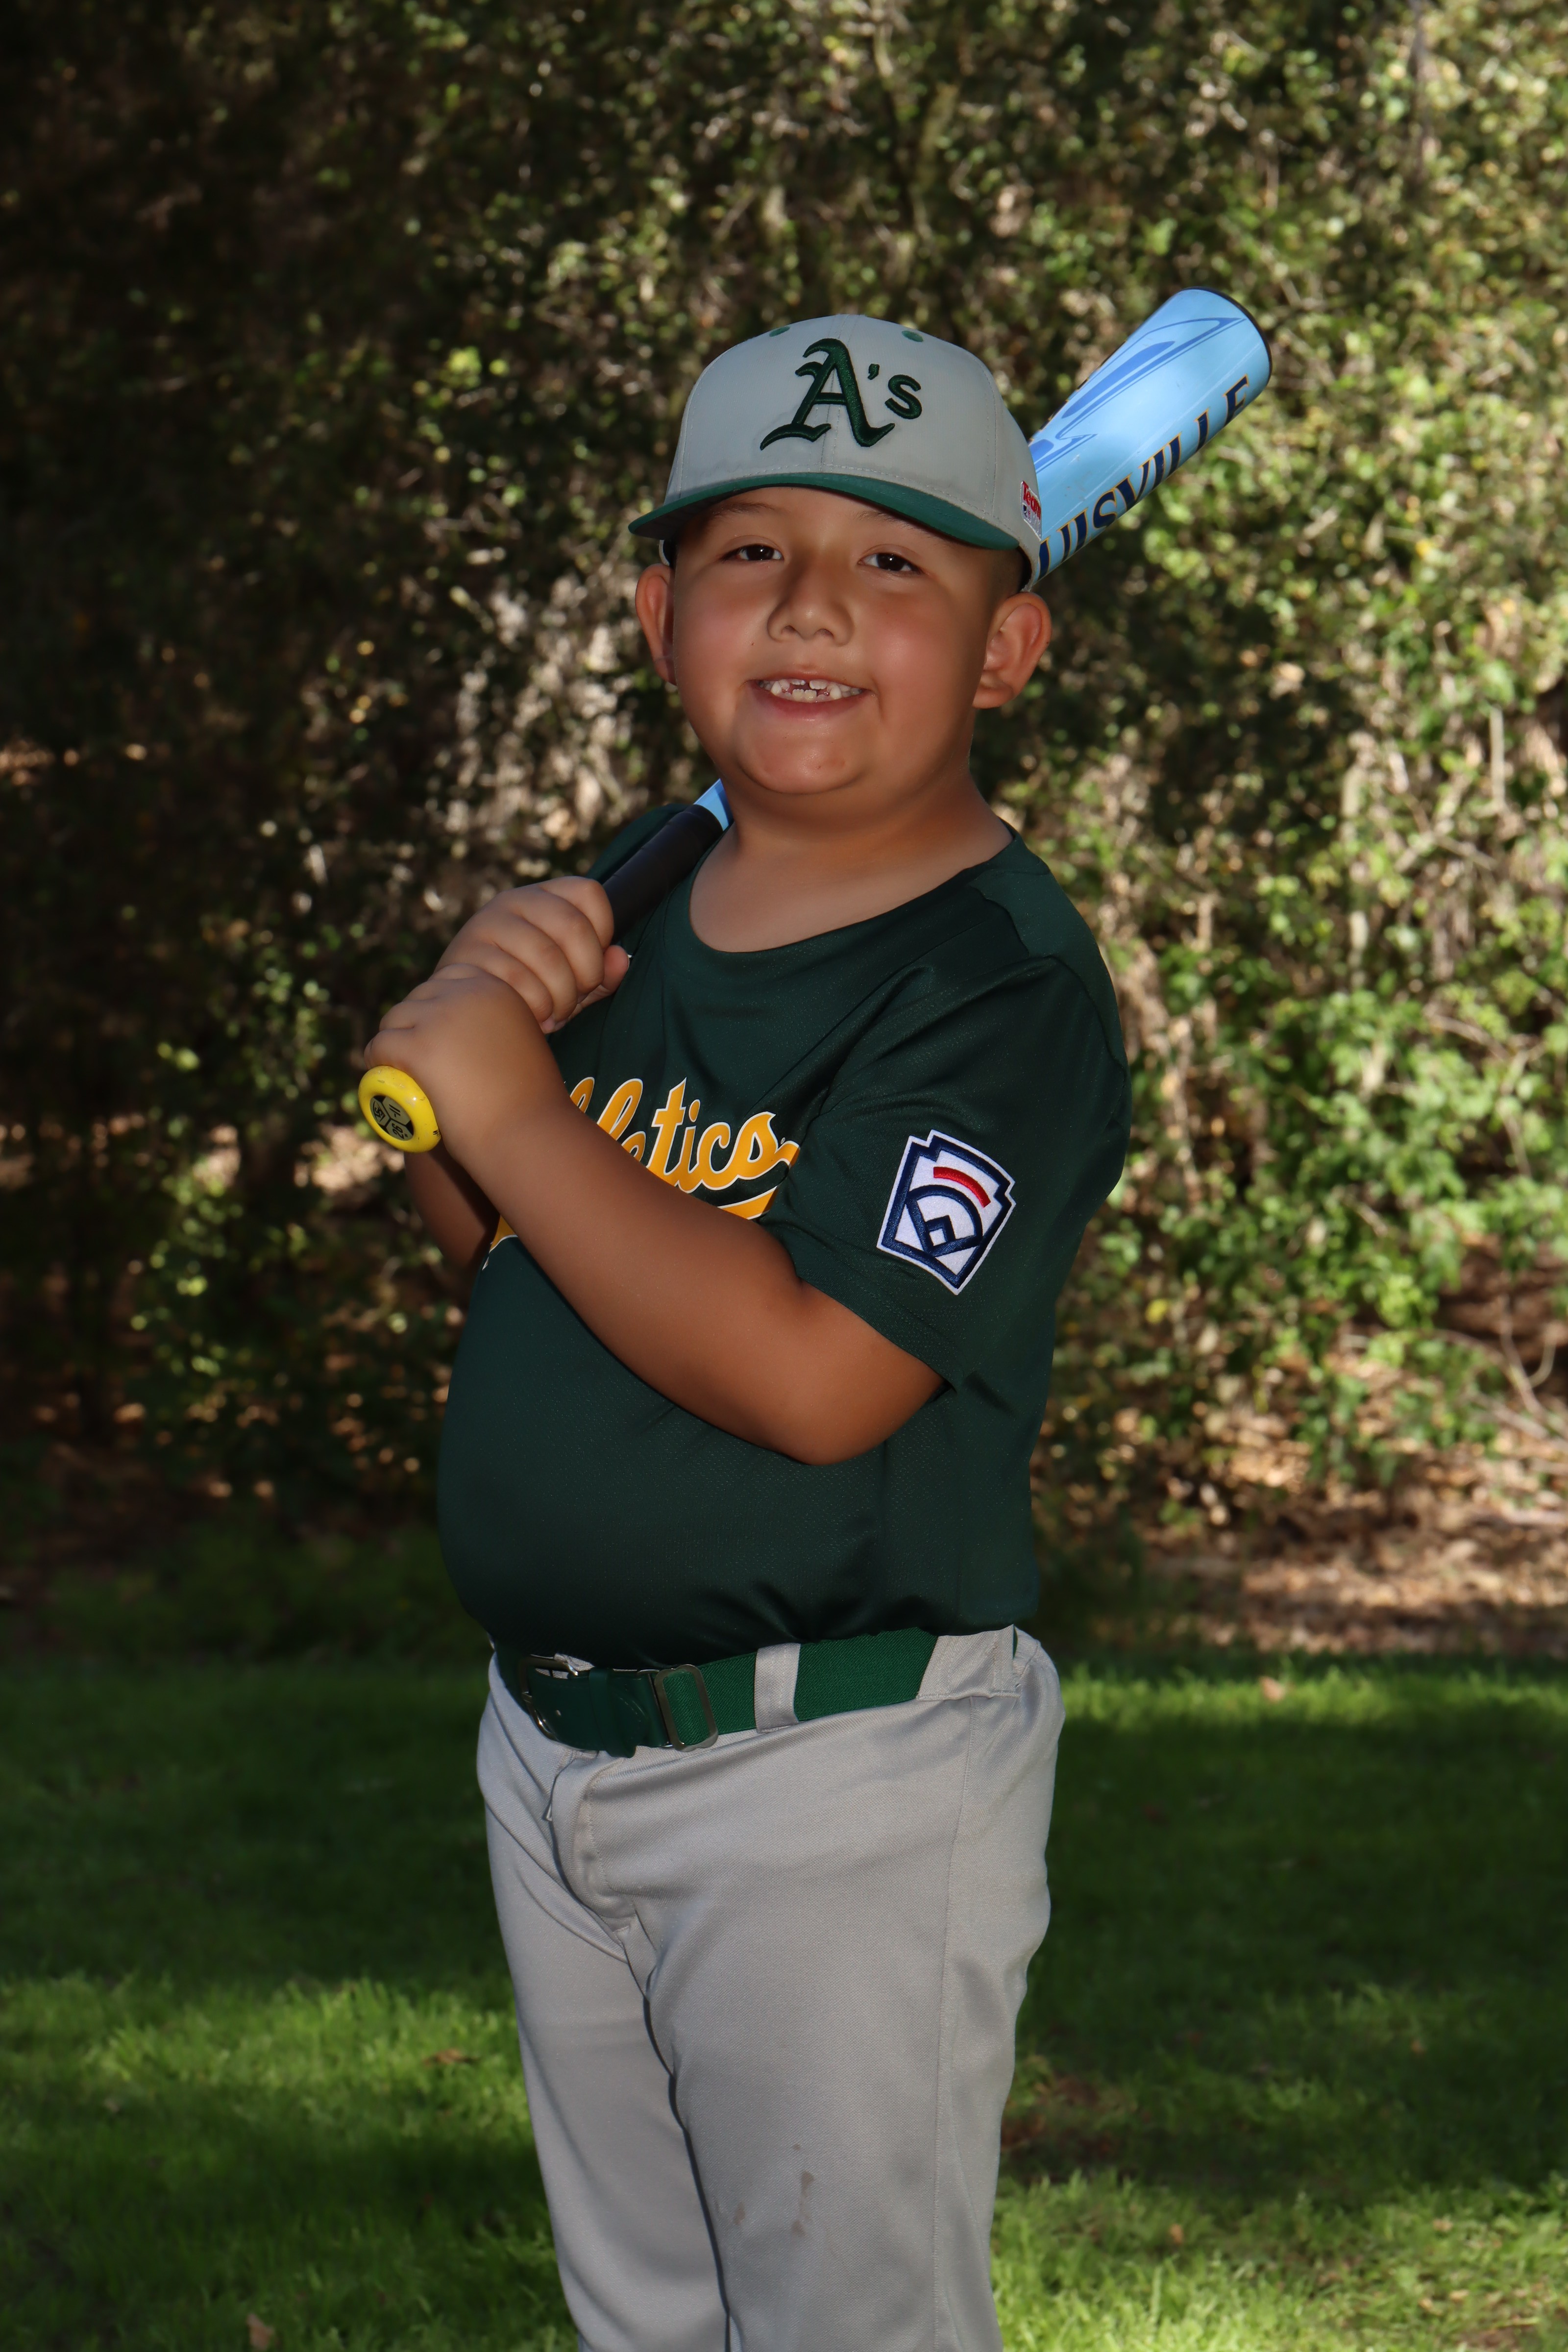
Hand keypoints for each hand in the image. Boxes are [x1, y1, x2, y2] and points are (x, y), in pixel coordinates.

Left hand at [364, 961, 565, 1162]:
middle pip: (419, 997)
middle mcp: (469, 994)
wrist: (528, 1134)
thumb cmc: (529, 1104)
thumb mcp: (520, 1047)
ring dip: (393, 1041)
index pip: (450, 979)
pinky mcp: (419, 1046)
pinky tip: (380, 1072)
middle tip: (413, 1056)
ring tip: (397, 1068)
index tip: (436, 1033)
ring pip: (395, 1019)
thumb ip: (498, 1030)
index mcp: (497, 990)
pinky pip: (382, 1044)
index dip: (436, 1004)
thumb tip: (464, 1036)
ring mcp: (441, 1018)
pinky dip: (376, 1059)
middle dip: (412, 1023)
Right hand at [436, 877, 628, 1032]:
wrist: (464, 1007)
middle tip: (578, 998)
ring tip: (557, 1014)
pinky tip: (536, 1017)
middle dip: (586, 973)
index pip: (589, 893)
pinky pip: (519, 981)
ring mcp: (487, 924)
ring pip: (547, 956)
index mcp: (544, 896)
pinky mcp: (468, 954)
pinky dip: (537, 1006)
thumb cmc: (529, 990)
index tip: (592, 964)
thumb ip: (602, 972)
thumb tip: (619, 958)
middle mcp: (514, 900)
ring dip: (562, 997)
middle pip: (573, 926)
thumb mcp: (572, 980)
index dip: (603, 932)